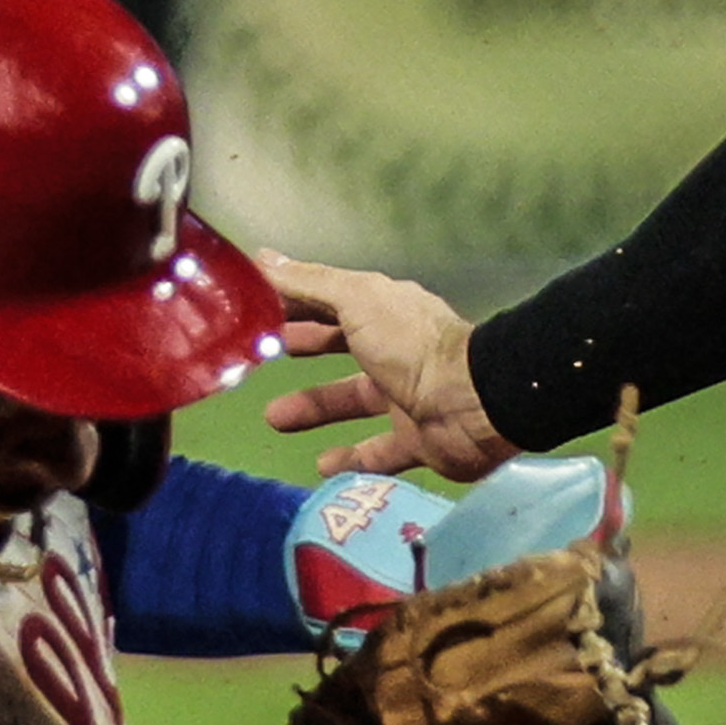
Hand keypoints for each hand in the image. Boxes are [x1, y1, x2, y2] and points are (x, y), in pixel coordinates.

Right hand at [257, 255, 516, 484]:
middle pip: (340, 347)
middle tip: (258, 362)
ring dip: (314, 408)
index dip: (293, 304)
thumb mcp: (356, 300)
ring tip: (275, 419)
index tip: (254, 312)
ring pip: (352, 401)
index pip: (330, 302)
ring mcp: (407, 397)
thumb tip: (261, 257)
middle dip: (303, 349)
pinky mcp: (417, 440)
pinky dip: (351, 460)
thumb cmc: (411, 345)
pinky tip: (322, 467)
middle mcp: (396, 350)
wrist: (471, 403)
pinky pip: (378, 452)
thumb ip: (309, 283)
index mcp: (384, 312)